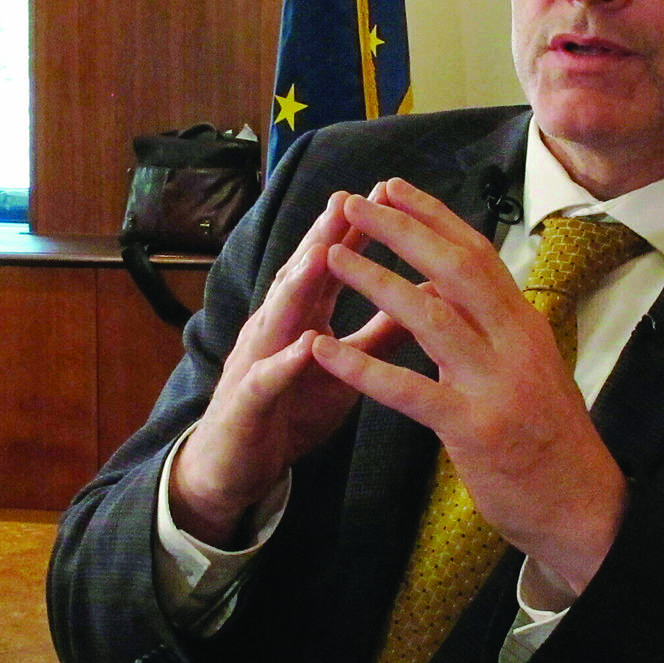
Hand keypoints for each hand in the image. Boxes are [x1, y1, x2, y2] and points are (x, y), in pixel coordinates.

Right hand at [169, 188, 404, 546]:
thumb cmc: (292, 409)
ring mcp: (256, 361)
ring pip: (277, 316)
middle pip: (299, 276)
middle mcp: (275, 328)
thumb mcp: (344, 368)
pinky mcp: (247, 403)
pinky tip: (305, 345)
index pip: (329, 266)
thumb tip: (430, 296)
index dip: (355, 231)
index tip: (387, 194)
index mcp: (301, 317)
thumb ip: (381, 333)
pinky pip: (267, 379)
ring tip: (323, 252)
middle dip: (323, 236)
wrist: (233, 468)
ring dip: (298, 283)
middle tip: (348, 199)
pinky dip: (284, 360)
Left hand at [312, 179, 629, 594]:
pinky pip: (409, 390)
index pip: (477, 252)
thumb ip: (490, 328)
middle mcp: (514, 343)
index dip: (433, 215)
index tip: (392, 187)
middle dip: (401, 229)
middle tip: (354, 203)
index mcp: (524, 324)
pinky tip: (323, 350)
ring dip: (376, 281)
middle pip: (454, 268)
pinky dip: (363, 367)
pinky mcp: (474, 429)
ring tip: (331, 256)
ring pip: (431, 317)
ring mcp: (495, 385)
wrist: (583, 507)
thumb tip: (447, 287)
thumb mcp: (529, 367)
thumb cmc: (549, 436)